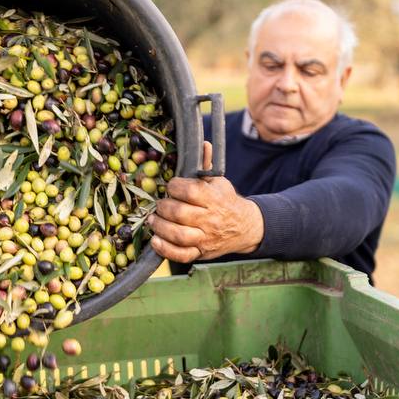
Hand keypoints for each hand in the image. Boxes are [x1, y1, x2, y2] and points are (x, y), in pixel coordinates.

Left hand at [149, 143, 263, 262]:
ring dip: (160, 227)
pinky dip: (165, 249)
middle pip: (180, 213)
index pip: (190, 191)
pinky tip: (156, 240)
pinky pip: (181, 255)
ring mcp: (205, 238)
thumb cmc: (226, 201)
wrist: (244, 227)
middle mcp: (210, 219)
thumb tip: (203, 144)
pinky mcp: (201, 252)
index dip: (175, 186)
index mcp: (214, 198)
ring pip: (178, 235)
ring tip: (153, 220)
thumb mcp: (219, 182)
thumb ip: (206, 166)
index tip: (171, 186)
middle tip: (159, 204)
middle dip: (164, 207)